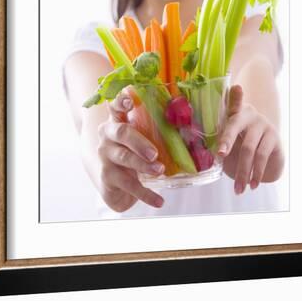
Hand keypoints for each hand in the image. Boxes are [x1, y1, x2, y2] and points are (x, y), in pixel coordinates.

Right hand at [96, 90, 165, 212]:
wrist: (113, 181)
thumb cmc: (133, 151)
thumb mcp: (141, 138)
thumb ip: (157, 129)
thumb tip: (196, 127)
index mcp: (117, 120)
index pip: (116, 106)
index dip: (121, 101)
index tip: (130, 99)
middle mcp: (107, 135)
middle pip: (121, 133)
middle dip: (139, 142)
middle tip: (154, 153)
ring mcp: (105, 156)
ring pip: (124, 158)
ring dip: (143, 166)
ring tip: (160, 171)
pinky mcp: (107, 176)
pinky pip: (128, 185)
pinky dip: (145, 194)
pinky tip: (159, 201)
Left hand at [217, 84, 284, 194]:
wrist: (266, 151)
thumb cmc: (238, 142)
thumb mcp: (227, 138)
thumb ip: (219, 138)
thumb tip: (203, 147)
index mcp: (235, 112)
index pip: (233, 102)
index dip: (234, 96)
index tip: (236, 88)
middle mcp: (250, 115)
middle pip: (237, 127)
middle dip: (227, 144)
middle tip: (221, 156)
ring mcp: (264, 126)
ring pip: (250, 149)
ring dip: (244, 171)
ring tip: (239, 188)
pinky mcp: (275, 139)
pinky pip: (263, 156)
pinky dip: (256, 173)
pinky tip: (252, 184)